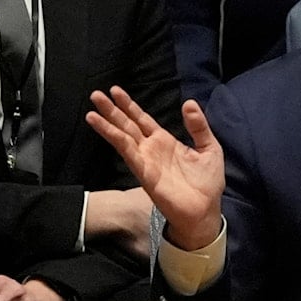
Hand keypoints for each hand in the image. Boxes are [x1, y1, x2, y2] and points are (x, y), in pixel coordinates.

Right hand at [86, 86, 223, 250]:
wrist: (205, 210)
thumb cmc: (208, 182)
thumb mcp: (209, 147)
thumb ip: (198, 126)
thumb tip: (189, 103)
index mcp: (165, 141)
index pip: (143, 119)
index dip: (129, 105)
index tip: (115, 90)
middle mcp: (151, 149)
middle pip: (128, 125)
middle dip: (112, 110)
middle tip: (96, 93)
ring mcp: (146, 160)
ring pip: (123, 137)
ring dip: (107, 123)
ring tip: (92, 109)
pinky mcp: (144, 172)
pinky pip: (128, 152)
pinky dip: (115, 138)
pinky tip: (103, 127)